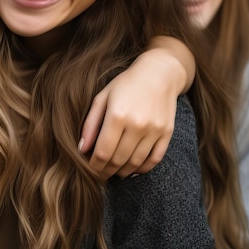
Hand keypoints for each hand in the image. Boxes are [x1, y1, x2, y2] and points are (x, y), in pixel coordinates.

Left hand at [79, 47, 186, 179]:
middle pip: (118, 160)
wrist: (159, 73)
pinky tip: (132, 169)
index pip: (103, 152)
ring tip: (114, 172)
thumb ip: (90, 124)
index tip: (89, 170)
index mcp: (117, 115)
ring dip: (122, 172)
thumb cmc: (125, 85)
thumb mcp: (102, 98)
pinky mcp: (167, 133)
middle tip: (100, 175)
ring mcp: (154, 130)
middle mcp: (137, 124)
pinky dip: (142, 169)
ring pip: (135, 163)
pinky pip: (154, 160)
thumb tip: (81, 149)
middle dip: (106, 171)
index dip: (94, 166)